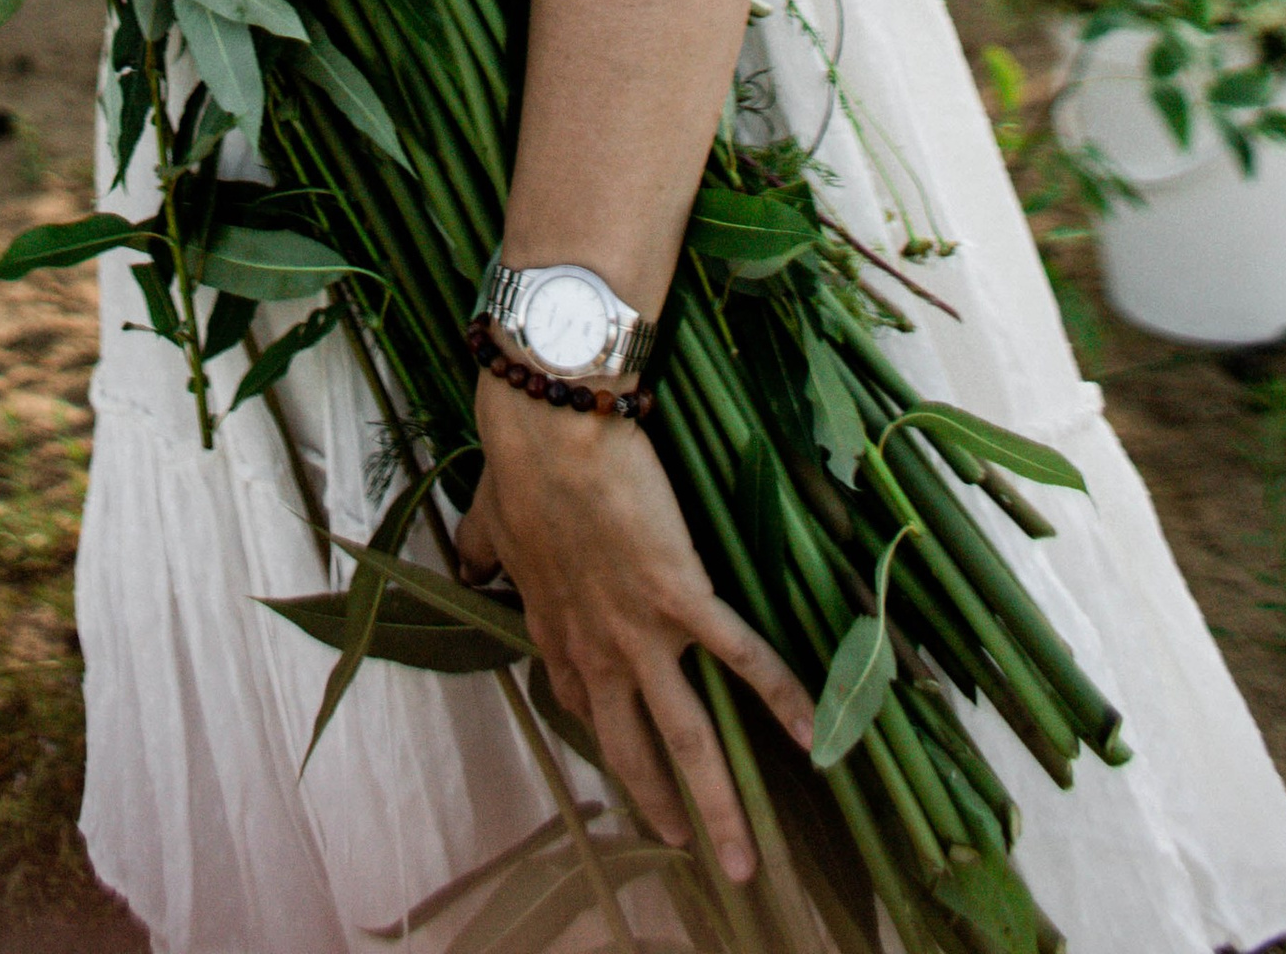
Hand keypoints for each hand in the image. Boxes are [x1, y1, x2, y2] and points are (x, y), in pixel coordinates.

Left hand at [457, 383, 812, 883]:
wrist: (552, 428)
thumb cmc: (521, 464)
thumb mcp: (490, 518)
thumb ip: (485, 549)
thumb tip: (472, 560)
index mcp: (556, 631)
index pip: (585, 706)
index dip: (610, 742)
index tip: (630, 772)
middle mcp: (597, 650)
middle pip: (634, 750)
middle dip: (663, 808)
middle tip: (692, 852)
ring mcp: (640, 632)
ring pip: (687, 738)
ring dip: (719, 803)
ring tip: (745, 856)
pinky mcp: (681, 598)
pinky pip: (741, 657)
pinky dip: (782, 697)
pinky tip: (813, 735)